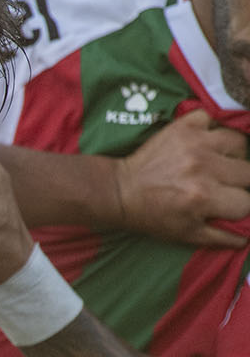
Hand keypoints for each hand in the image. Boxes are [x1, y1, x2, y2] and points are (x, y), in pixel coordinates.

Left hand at [113, 108, 249, 246]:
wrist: (120, 191)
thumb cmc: (153, 216)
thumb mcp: (186, 234)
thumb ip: (222, 237)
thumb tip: (248, 238)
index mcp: (204, 198)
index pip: (247, 202)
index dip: (241, 206)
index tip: (230, 205)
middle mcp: (203, 169)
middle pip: (248, 173)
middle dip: (241, 183)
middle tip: (223, 186)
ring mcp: (195, 144)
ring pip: (241, 143)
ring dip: (234, 155)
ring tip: (219, 163)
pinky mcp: (184, 127)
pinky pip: (215, 118)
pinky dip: (214, 128)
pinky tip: (207, 142)